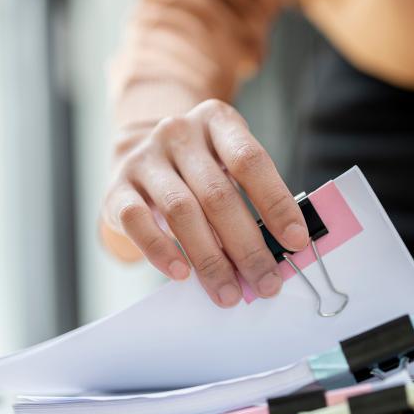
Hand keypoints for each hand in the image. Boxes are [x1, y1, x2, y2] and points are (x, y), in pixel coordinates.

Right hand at [100, 99, 308, 306]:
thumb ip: (251, 199)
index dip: (277, 203)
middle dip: (247, 246)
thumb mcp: (227, 166)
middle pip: (218, 194)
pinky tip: (181, 273)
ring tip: (228, 292)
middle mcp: (179, 134)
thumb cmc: (197, 169)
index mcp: (217, 121)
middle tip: (265, 283)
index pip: (251, 161)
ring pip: (181, 212)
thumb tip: (277, 254)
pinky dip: (160, 250)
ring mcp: (144, 159)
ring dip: (209, 259)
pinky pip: (136, 221)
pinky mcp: (117, 188)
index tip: (297, 241)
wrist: (139, 155)